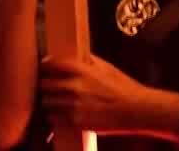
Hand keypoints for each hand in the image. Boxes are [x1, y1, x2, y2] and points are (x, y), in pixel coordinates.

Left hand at [37, 54, 153, 133]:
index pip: (54, 64)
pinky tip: (60, 113)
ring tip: (54, 101)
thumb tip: (76, 56)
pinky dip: (54, 115)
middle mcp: (74, 87)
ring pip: (46, 102)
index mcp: (82, 71)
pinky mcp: (73, 121)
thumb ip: (89, 61)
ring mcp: (72, 105)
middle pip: (45, 84)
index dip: (46, 65)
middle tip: (48, 86)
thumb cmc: (122, 86)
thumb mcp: (107, 67)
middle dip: (46, 84)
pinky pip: (52, 118)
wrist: (133, 109)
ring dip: (49, 101)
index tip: (45, 67)